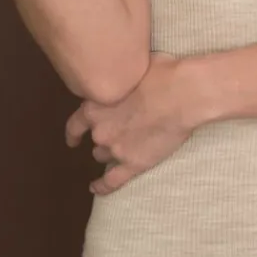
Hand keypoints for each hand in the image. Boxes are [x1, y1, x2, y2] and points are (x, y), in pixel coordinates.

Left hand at [64, 52, 198, 195]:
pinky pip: (111, 181)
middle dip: (103, 135)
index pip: (75, 123)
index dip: (74, 131)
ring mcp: (116, 149)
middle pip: (94, 139)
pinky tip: (96, 188)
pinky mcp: (133, 164)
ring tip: (119, 149)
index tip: (74, 136)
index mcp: (96, 105)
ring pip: (102, 156)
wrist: (182, 94)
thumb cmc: (161, 73)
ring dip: (108, 152)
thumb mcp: (130, 68)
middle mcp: (100, 129)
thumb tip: (120, 75)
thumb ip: (118, 80)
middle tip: (115, 131)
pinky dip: (102, 186)